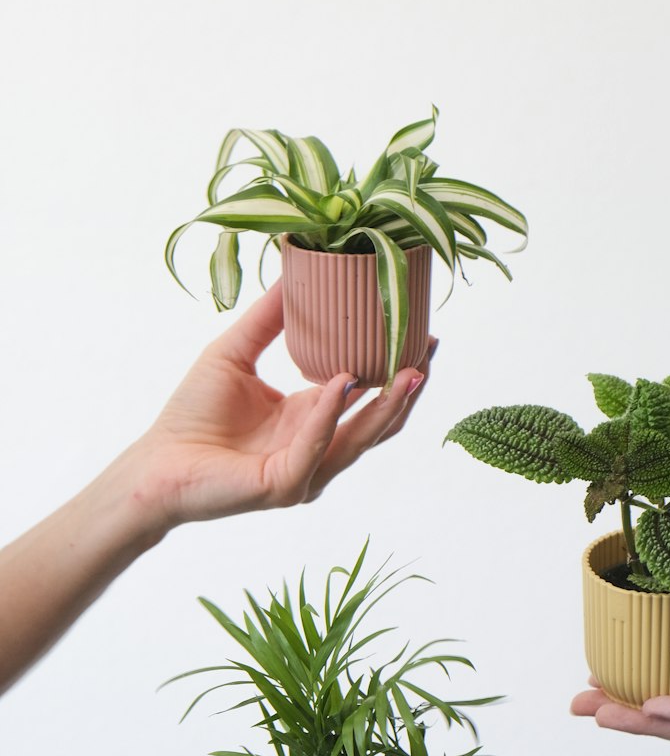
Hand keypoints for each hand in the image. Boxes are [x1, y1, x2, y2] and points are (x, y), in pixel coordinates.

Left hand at [133, 282, 431, 529]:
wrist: (154, 464)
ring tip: (412, 369)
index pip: (368, 397)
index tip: (421, 334)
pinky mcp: (285, 485)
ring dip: (388, 405)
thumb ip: (267, 319)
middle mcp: (318, 449)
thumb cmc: (192, 415)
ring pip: (360, 439)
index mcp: (313, 420)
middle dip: (408, 388)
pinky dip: (330, 413)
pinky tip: (341, 382)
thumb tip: (293, 270)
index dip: (396, 369)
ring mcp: (307, 472)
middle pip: (379, 422)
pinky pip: (315, 446)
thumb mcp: (235, 352)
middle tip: (430, 349)